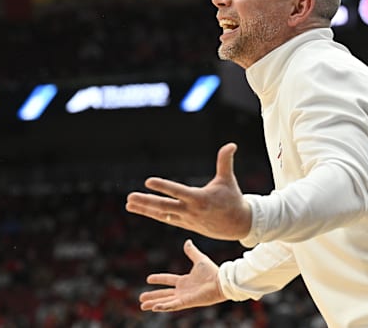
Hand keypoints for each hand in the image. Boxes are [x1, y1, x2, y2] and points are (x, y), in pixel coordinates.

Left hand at [126, 142, 251, 240]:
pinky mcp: (185, 224)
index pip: (177, 191)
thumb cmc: (233, 199)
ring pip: (162, 214)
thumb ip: (225, 161)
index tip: (148, 181)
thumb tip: (231, 144)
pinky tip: (140, 209)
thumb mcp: (228, 179)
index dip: (163, 186)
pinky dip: (152, 214)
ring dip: (144, 209)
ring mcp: (186, 219)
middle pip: (164, 206)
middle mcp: (190, 210)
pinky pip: (165, 219)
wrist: (239, 225)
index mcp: (200, 198)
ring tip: (128, 204)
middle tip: (130, 197)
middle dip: (146, 202)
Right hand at [139, 240, 225, 311]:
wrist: (220, 281)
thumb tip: (187, 241)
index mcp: (185, 281)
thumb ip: (192, 251)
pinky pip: (173, 306)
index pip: (168, 280)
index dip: (158, 279)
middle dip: (152, 296)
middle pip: (164, 294)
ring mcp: (184, 297)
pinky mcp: (187, 302)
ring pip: (166, 302)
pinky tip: (155, 308)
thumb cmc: (212, 272)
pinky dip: (164, 307)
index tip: (148, 278)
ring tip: (143, 306)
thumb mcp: (199, 259)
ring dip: (154, 304)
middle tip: (141, 298)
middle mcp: (183, 290)